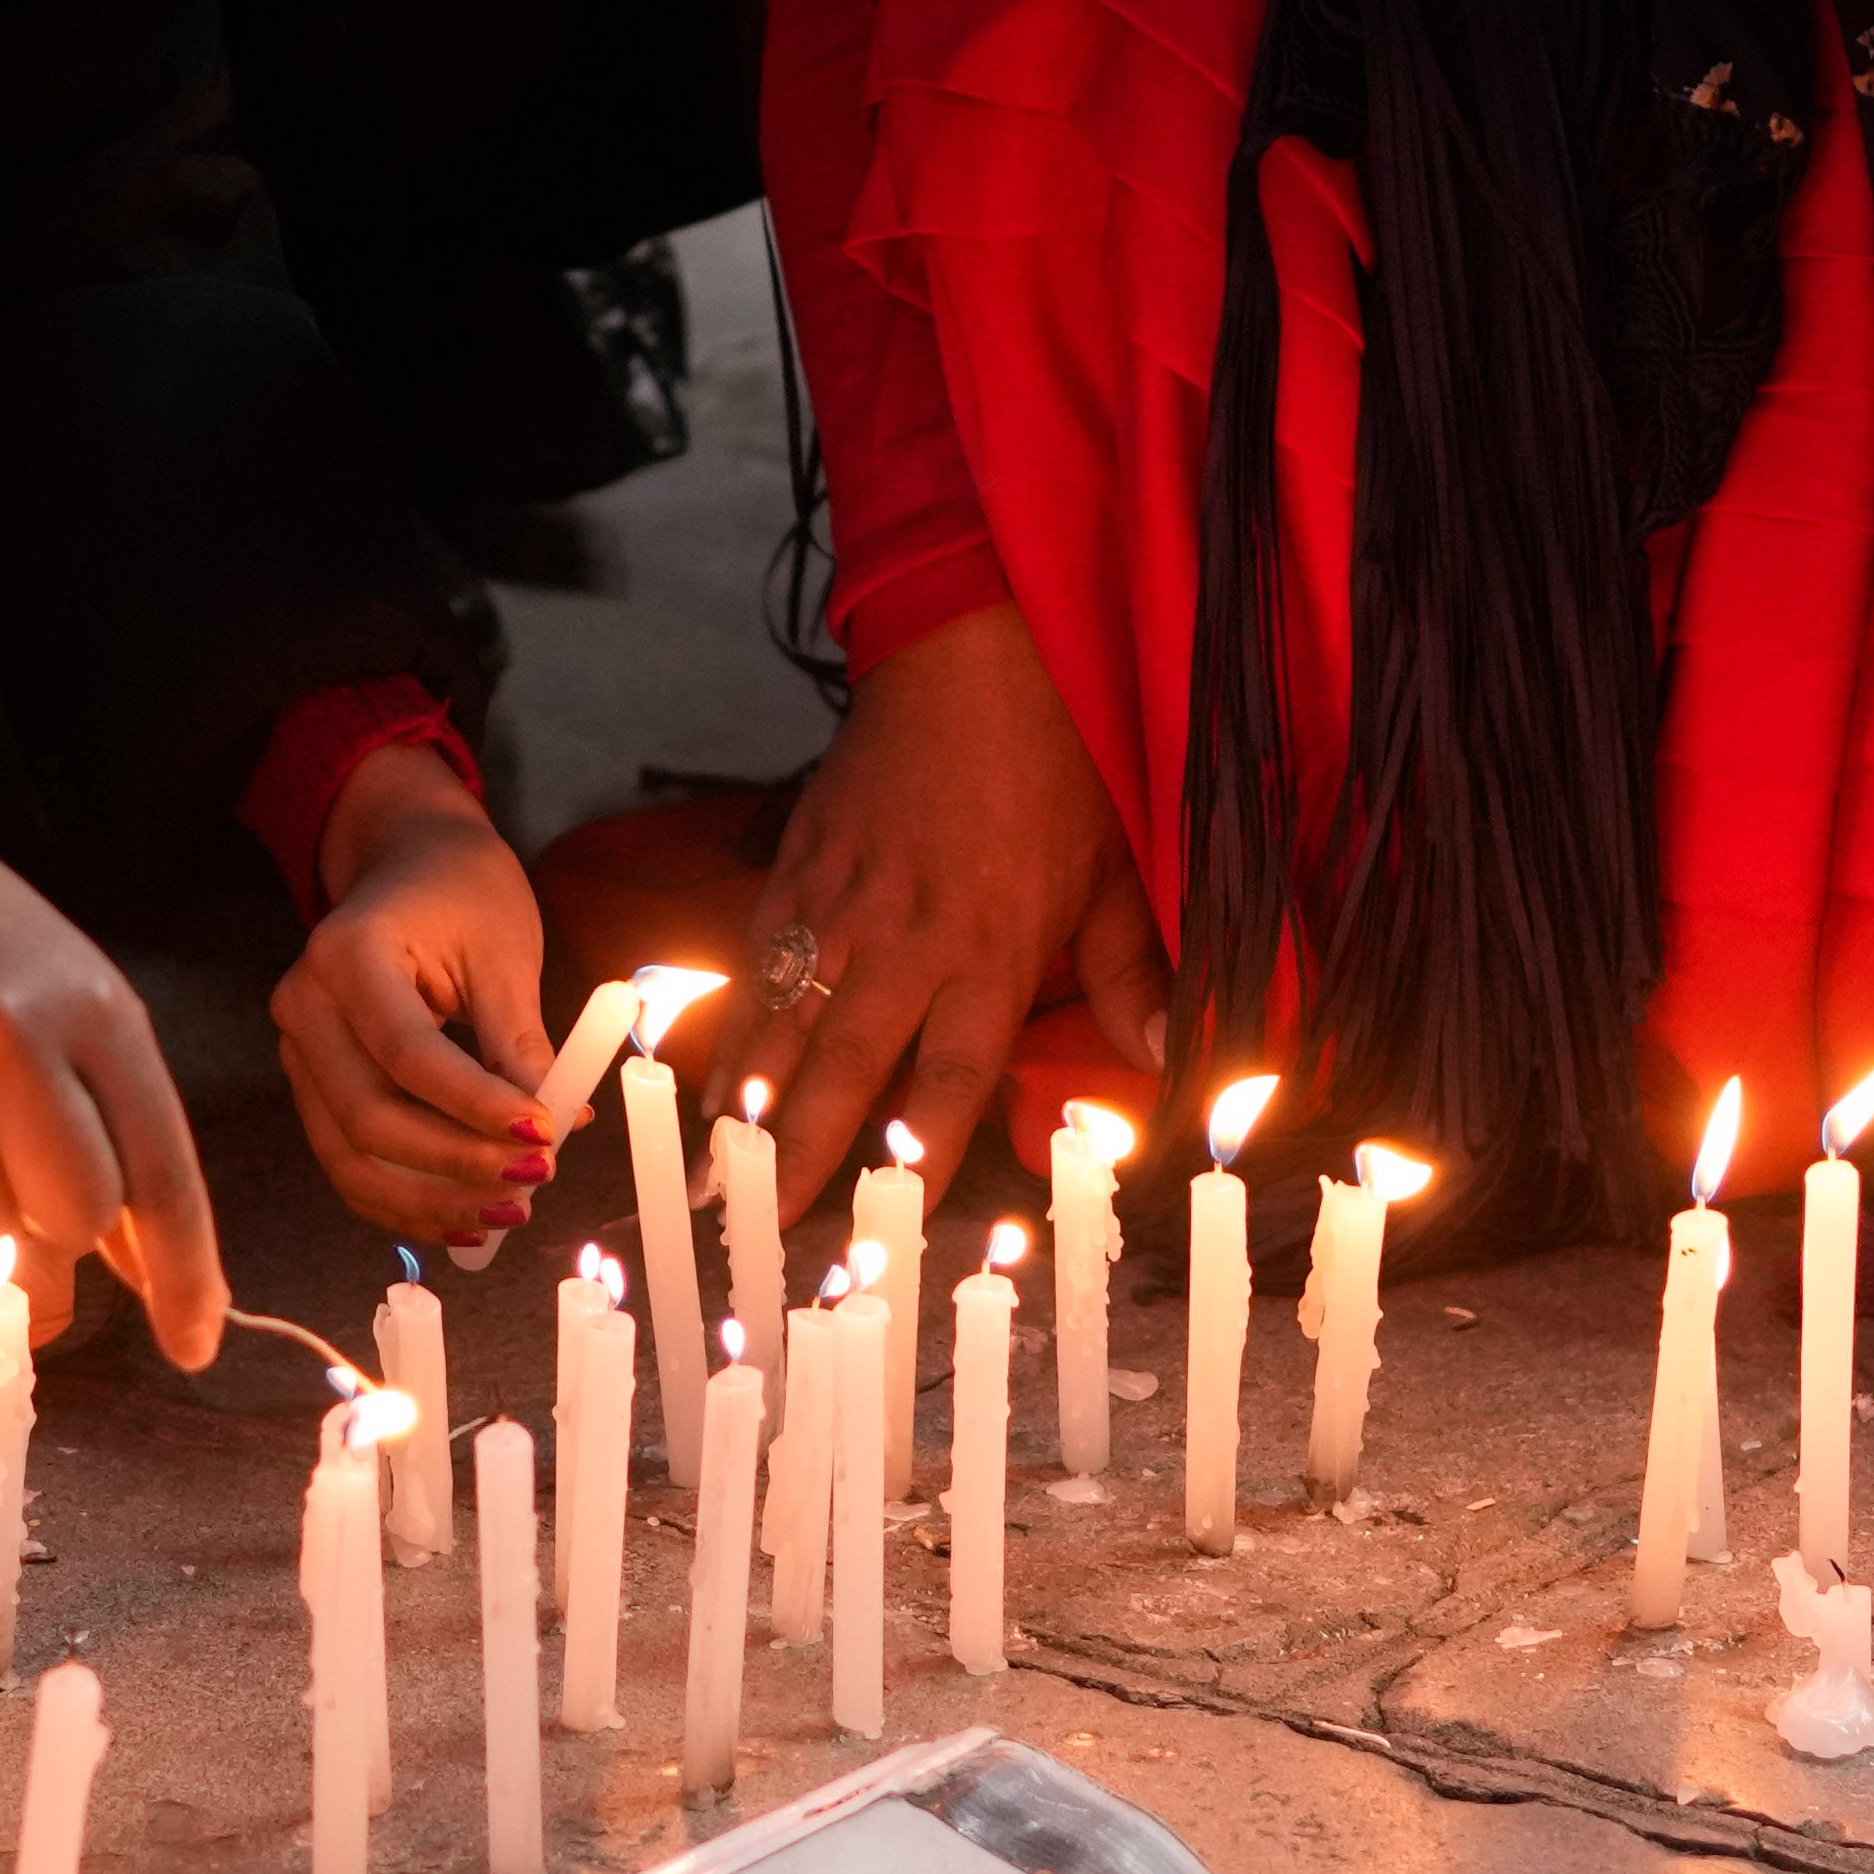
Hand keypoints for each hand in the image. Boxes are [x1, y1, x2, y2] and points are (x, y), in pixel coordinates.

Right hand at [0, 783, 230, 1370]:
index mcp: (96, 1010)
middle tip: (18, 1147)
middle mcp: (8, 1034)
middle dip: (54, 1213)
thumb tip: (154, 1277)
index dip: (186, 1274)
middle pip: (69, 1219)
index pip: (158, 1173)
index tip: (195, 1347)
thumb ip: (121, 1131)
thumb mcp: (81, 1009)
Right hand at [275, 736, 558, 1260]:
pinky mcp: (312, 1087)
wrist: (406, 861)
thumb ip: (520, 1041)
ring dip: (429, 1199)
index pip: (408, 1053)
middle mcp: (304, 1005)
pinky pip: (348, 1163)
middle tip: (535, 1178)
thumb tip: (560, 1127)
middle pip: (367, 1116)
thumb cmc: (460, 892)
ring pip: (349, 1157)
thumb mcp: (504, 952)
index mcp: (346, 953)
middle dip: (455, 1162)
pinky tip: (464, 1218)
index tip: (545, 1135)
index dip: (475, 1105)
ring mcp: (298, 1052)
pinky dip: (404, 1202)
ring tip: (507, 1213)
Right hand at [729, 604, 1166, 1191]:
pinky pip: (753, 959)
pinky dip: (727, 1022)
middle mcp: (906, 942)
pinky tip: (708, 1074)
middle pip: (843, 1069)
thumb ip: (1135, 975)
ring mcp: (840, 904)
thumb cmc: (1056, 763)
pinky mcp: (797, 865)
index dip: (916, 1152)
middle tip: (757, 1221)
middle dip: (797, 1151)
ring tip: (712, 1173)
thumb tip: (1165, 1059)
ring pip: (780, 1022)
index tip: (885, 1217)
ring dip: (744, 1102)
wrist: (973, 652)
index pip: (949, 1078)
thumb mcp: (1115, 872)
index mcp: (990, 953)